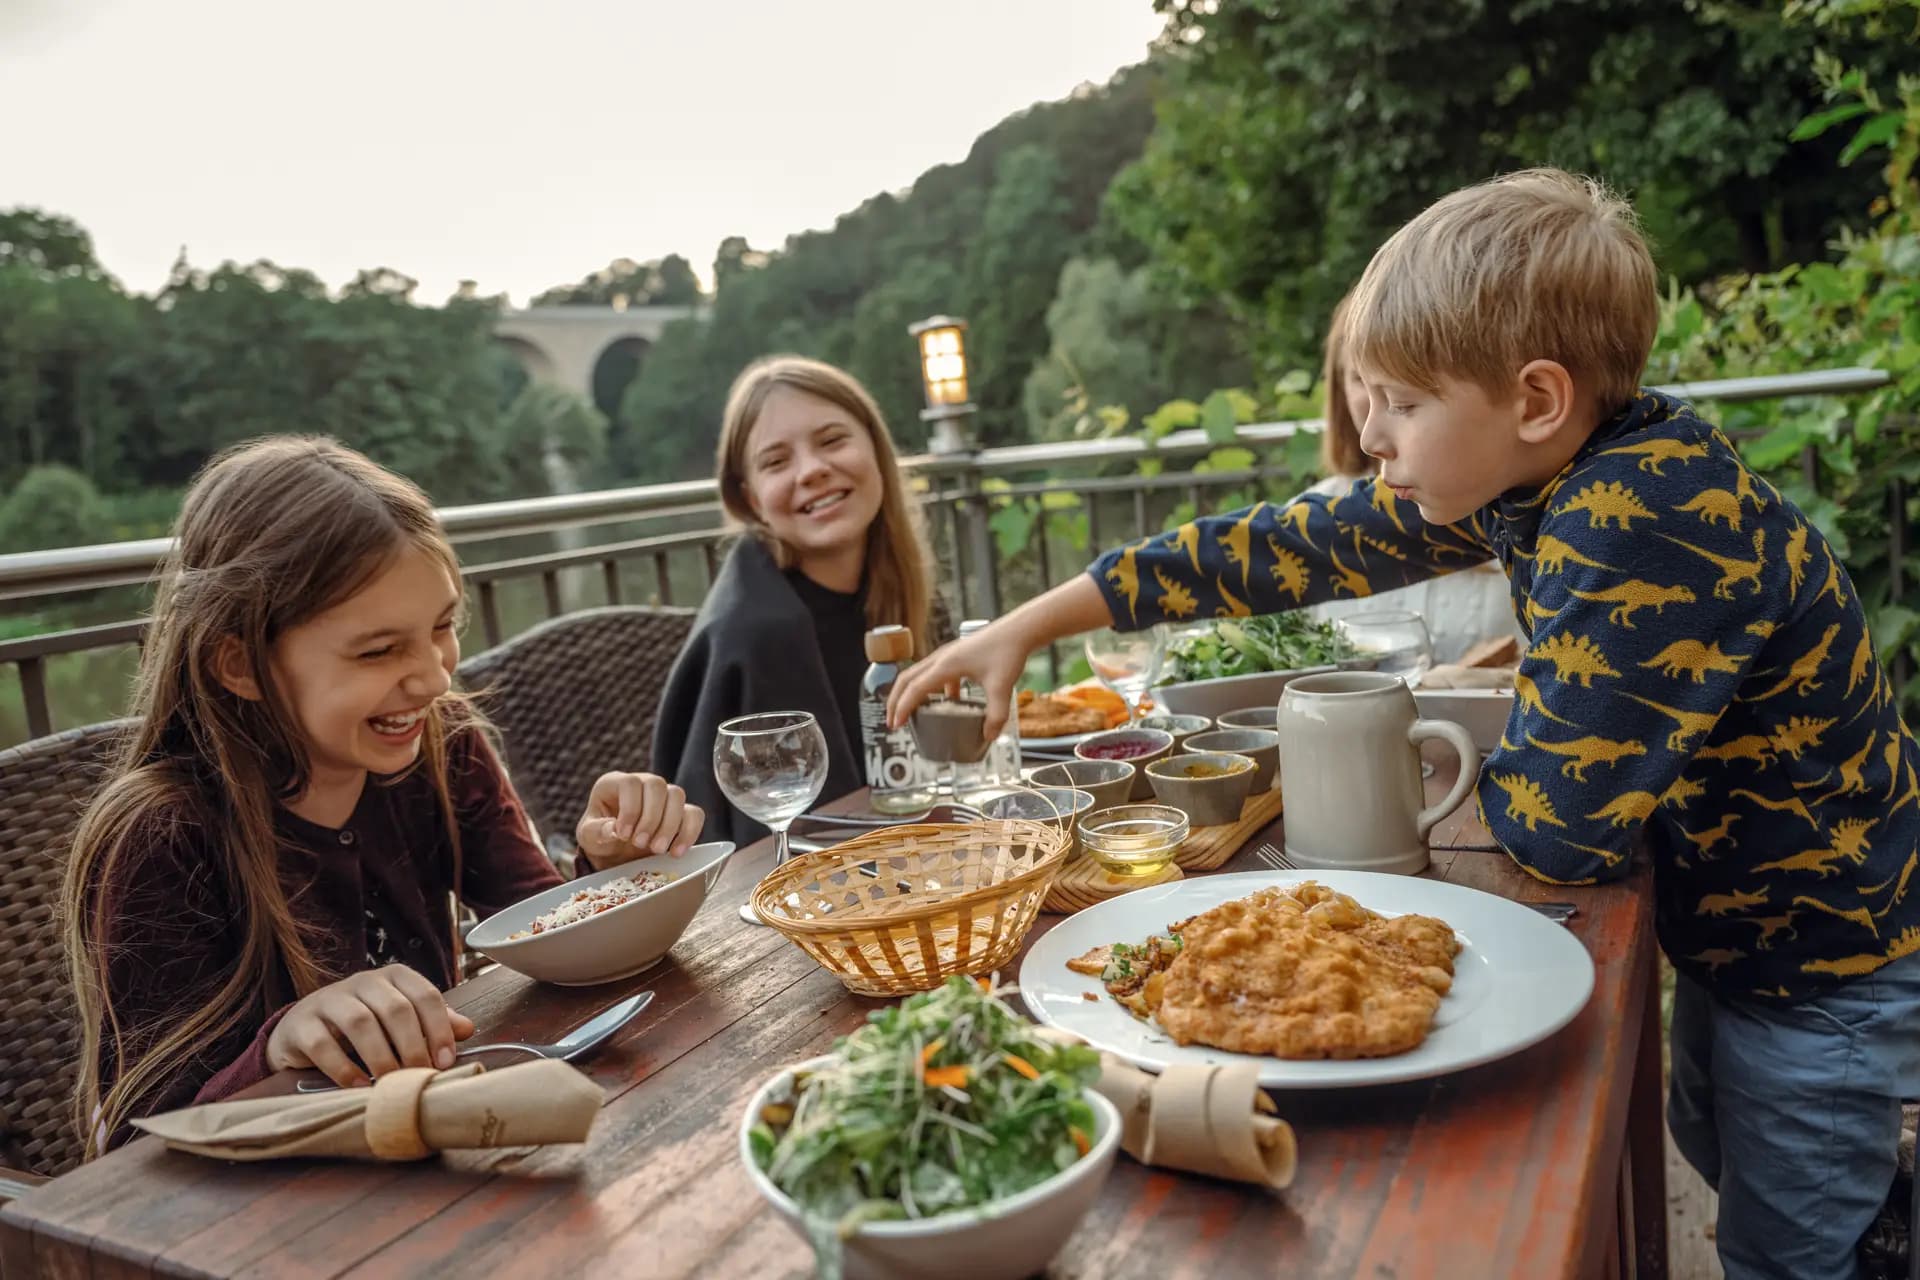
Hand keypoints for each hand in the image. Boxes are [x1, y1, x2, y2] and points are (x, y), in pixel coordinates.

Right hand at [266, 964, 473, 1087]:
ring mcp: (329, 999)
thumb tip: (468, 1029)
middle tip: (420, 1076)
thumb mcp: (400, 1021)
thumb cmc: (363, 1026)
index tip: (446, 1061)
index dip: (440, 1028)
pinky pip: (323, 1044)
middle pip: (395, 1009)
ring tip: (392, 1084)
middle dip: (413, 1046)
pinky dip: (344, 1068)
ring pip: (360, 1022)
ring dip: (381, 1057)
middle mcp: (363, 981)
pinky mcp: (301, 1023)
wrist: (303, 1030)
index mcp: (394, 977)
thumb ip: (432, 1023)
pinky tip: (360, 1086)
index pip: (425, 995)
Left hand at [576, 771, 703, 866]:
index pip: (630, 783)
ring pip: (677, 795)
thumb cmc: (600, 839)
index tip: (623, 834)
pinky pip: (695, 814)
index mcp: (614, 783)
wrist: (615, 854)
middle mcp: (642, 783)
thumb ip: (596, 831)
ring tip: (657, 850)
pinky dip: (689, 833)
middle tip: (640, 844)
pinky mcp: (681, 812)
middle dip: (651, 818)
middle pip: (657, 785)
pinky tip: (676, 852)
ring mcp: (664, 796)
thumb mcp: (588, 837)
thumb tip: (613, 829)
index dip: (630, 808)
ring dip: (670, 825)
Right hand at [888, 576, 1112, 738]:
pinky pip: (936, 673)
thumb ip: (995, 716)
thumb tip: (988, 737)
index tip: (896, 725)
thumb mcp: (1002, 689)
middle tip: (894, 721)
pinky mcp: (957, 655)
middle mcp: (941, 658)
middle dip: (896, 700)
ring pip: (919, 674)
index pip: (914, 689)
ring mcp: (948, 655)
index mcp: (945, 666)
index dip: (902, 708)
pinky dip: (934, 688)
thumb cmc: (1007, 653)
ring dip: (912, 693)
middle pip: (907, 678)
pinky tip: (950, 701)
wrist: (1018, 631)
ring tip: (913, 713)